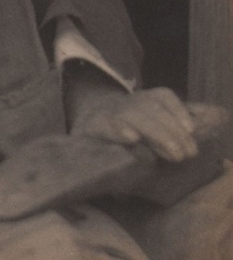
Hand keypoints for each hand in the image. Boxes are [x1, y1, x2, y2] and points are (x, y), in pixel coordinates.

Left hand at [66, 67, 197, 162]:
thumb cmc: (102, 142)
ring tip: (190, 150)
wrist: (101, 109)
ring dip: (174, 128)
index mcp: (98, 125)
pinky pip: (165, 96)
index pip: (106, 125)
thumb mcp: (97, 157)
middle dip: (158, 134)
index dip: (119, 129)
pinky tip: (190, 128)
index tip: (132, 138)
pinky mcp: (150, 94)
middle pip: (136, 116)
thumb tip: (122, 194)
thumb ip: (109, 172)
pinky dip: (179, 109)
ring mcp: (133, 99)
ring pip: (152, 106)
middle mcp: (115, 109)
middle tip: (179, 156)